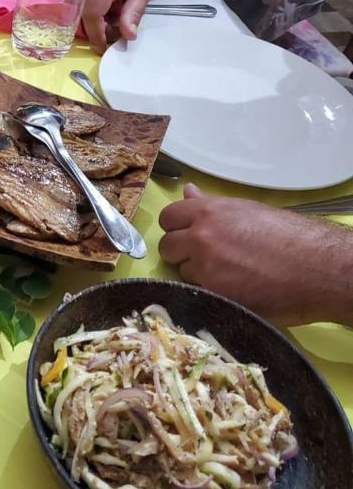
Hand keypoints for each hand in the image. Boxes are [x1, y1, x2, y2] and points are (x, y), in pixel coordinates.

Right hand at [78, 0, 167, 52]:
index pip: (92, 14)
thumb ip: (133, 14)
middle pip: (80, 13)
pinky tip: (101, 5)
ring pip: (74, 7)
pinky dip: (84, 7)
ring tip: (109, 15)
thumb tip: (127, 36)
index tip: (101, 47)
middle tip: (110, 31)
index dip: (96, 34)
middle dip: (93, 28)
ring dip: (88, 17)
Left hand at [159, 185, 352, 325]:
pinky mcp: (215, 296)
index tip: (188, 234)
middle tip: (205, 257)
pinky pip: (199, 292)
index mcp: (208, 213)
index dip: (177, 227)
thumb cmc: (291, 236)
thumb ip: (210, 206)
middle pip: (168, 247)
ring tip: (228, 273)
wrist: (319, 269)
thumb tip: (187, 192)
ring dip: (198, 274)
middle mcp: (201, 238)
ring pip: (183, 272)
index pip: (168, 218)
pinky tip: (234, 289)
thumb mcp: (248, 211)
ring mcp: (206, 269)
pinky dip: (211, 292)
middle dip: (181, 252)